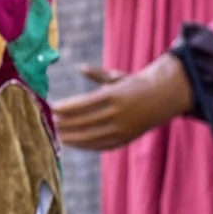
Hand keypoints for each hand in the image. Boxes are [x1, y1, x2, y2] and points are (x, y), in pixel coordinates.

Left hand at [50, 57, 192, 152]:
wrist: (161, 99)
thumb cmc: (133, 85)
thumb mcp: (117, 77)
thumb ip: (98, 75)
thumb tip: (82, 68)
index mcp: (114, 95)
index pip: (84, 104)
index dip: (67, 108)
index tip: (53, 108)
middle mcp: (118, 113)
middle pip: (85, 121)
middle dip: (66, 123)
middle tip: (51, 122)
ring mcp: (122, 128)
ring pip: (92, 136)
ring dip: (72, 137)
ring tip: (57, 135)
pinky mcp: (124, 139)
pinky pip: (101, 145)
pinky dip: (85, 145)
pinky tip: (72, 143)